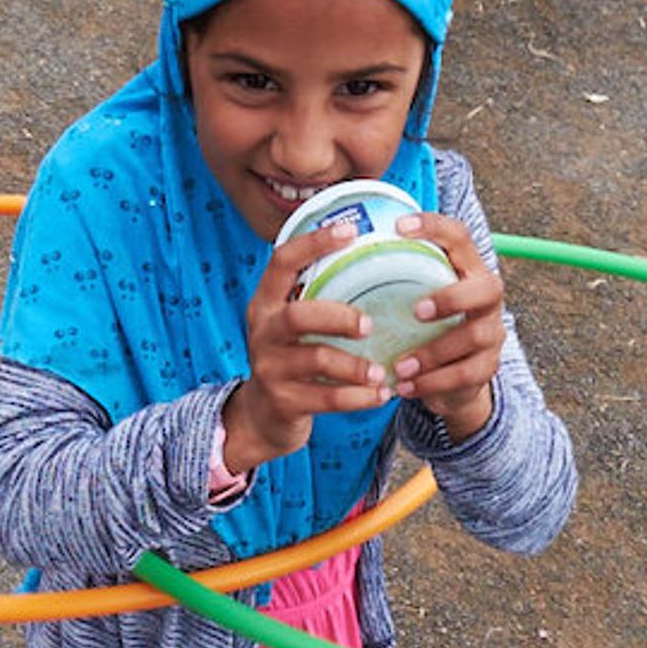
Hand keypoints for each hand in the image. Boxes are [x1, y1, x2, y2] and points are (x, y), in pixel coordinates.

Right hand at [223, 222, 392, 471]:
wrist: (263, 417)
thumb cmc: (292, 361)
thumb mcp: (292, 328)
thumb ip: (317, 301)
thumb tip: (376, 263)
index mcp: (266, 305)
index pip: (282, 262)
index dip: (314, 243)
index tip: (351, 230)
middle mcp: (263, 333)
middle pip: (298, 316)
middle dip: (338, 317)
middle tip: (370, 325)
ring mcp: (270, 369)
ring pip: (316, 360)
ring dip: (356, 366)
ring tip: (383, 371)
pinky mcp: (283, 402)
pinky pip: (326, 398)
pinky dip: (358, 397)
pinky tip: (380, 394)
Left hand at [386, 212, 505, 434]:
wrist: (453, 380)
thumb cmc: (424, 329)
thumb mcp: (413, 299)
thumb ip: (394, 279)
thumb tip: (334, 251)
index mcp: (466, 270)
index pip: (459, 236)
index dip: (434, 227)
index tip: (399, 227)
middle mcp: (487, 298)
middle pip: (488, 288)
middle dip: (452, 298)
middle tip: (416, 311)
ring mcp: (492, 334)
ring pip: (475, 336)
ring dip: (434, 352)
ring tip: (400, 366)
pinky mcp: (487, 368)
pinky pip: (465, 375)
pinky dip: (432, 382)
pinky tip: (405, 386)